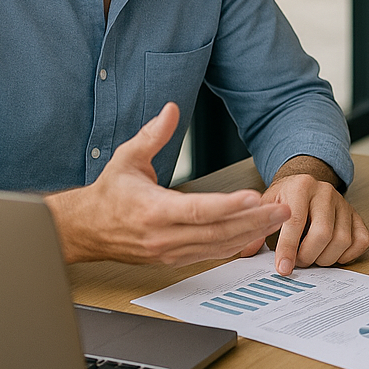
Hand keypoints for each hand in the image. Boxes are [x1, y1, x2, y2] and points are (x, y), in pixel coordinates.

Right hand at [45, 103, 290, 265]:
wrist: (85, 230)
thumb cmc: (109, 193)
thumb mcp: (127, 158)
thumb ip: (152, 134)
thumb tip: (171, 109)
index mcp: (153, 210)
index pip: (198, 210)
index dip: (229, 205)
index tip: (255, 195)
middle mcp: (163, 236)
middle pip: (217, 231)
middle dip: (254, 221)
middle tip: (284, 209)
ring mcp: (169, 252)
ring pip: (218, 246)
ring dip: (251, 234)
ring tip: (278, 220)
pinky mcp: (173, 259)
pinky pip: (210, 254)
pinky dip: (235, 246)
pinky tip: (255, 235)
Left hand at [238, 157, 368, 274]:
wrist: (304, 182)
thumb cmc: (284, 198)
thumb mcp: (266, 205)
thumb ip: (256, 227)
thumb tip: (247, 251)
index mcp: (301, 187)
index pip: (295, 222)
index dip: (288, 249)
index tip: (282, 269)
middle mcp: (325, 192)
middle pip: (323, 233)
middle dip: (308, 256)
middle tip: (298, 262)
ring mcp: (344, 203)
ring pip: (342, 240)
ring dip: (325, 258)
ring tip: (312, 257)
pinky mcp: (356, 215)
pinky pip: (361, 240)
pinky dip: (348, 255)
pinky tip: (331, 254)